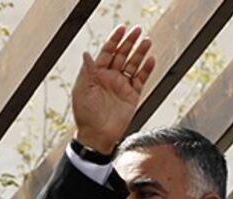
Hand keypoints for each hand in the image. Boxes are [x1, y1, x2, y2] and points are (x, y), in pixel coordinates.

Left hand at [71, 23, 155, 153]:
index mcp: (96, 75)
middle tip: (138, 31)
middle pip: (122, 55)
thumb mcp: (82, 91)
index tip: (121, 29)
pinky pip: (141, 79)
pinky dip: (146, 69)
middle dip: (129, 42)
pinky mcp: (132, 96)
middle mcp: (110, 78)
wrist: (97, 136)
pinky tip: (150, 60)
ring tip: (147, 41)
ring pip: (133, 65)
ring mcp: (122, 86)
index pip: (106, 52)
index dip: (114, 40)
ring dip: (140, 53)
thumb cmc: (85, 115)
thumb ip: (87, 71)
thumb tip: (86, 53)